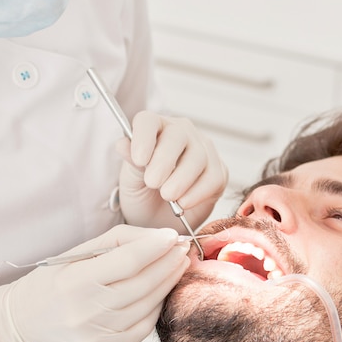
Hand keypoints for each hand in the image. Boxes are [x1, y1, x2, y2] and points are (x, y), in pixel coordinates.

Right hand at [0, 225, 189, 341]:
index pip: (127, 262)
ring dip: (168, 284)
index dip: (155, 247)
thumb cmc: (52, 284)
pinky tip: (159, 293)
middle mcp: (85, 315)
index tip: (173, 235)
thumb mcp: (76, 254)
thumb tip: (159, 238)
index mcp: (74, 283)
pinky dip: (155, 308)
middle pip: (143, 285)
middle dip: (169, 264)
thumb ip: (118, 242)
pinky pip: (143, 329)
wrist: (22, 327)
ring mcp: (96, 340)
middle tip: (183, 249)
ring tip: (177, 266)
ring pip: (148, 308)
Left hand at [117, 111, 227, 229]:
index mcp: (155, 129)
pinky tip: (183, 202)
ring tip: (167, 196)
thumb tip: (123, 144)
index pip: (148, 121)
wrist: (159, 220)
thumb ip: (130, 162)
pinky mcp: (219, 172)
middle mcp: (182, 133)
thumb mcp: (131, 180)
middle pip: (177, 136)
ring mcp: (203, 150)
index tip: (139, 159)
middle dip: (164, 161)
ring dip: (180, 180)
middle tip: (153, 183)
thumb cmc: (143, 194)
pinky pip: (212, 178)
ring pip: (197, 157)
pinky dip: (197, 193)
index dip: (143, 137)